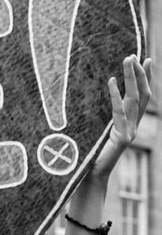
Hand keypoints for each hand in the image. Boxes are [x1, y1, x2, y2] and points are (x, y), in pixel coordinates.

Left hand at [90, 54, 152, 186]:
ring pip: (135, 99)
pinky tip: (111, 81)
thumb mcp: (97, 132)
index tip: (144, 58)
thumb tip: (95, 100)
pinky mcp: (122, 139)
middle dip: (140, 73)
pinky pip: (119, 113)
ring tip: (128, 59)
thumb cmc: (89, 156)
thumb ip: (102, 117)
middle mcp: (132, 127)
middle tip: (135, 55)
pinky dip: (114, 96)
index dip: (144, 78)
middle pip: (143, 94)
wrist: (89, 179)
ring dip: (132, 77)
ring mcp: (129, 133)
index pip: (141, 96)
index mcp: (128, 124)